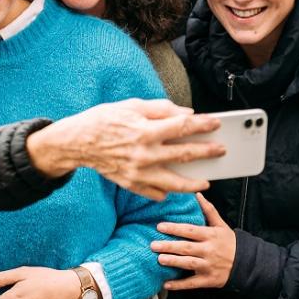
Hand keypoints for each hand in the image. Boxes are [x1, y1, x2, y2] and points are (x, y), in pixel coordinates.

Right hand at [27, 99, 225, 200]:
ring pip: (174, 183)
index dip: (203, 125)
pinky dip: (167, 192)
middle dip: (207, 152)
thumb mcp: (131, 105)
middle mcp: (144, 154)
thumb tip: (186, 114)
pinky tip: (175, 188)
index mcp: (145, 130)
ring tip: (206, 181)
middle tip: (222, 150)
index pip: (182, 127)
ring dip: (194, 183)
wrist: (76, 142)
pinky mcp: (131, 184)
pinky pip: (155, 193)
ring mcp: (138, 173)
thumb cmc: (104, 120)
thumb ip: (161, 109)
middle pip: (184, 155)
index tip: (217, 124)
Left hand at [151, 193, 235, 289]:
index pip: (190, 230)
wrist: (246, 263)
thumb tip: (197, 194)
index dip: (175, 228)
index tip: (160, 226)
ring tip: (159, 259)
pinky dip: (179, 285)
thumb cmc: (230, 243)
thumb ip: (209, 210)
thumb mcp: (221, 225)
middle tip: (153, 245)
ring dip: (173, 262)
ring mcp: (208, 266)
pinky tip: (166, 283)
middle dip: (169, 246)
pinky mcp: (208, 280)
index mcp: (210, 235)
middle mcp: (209, 250)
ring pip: (189, 264)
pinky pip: (192, 283)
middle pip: (186, 247)